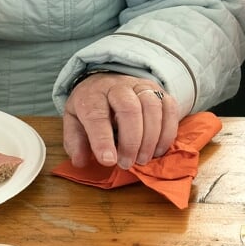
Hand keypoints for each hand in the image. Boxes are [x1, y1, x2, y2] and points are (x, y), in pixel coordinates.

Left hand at [62, 73, 178, 170]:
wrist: (107, 81)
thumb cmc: (92, 106)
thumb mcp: (74, 121)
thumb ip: (75, 141)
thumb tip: (80, 161)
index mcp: (92, 95)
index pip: (97, 115)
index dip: (102, 140)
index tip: (108, 161)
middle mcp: (118, 86)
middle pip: (129, 109)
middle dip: (131, 141)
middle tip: (127, 164)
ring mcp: (141, 86)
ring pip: (152, 107)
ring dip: (151, 138)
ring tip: (142, 159)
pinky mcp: (159, 91)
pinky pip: (170, 108)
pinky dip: (168, 132)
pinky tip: (158, 150)